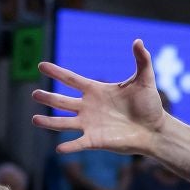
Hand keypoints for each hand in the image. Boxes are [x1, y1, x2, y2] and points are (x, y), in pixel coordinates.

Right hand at [33, 42, 165, 156]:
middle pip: (62, 102)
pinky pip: (78, 143)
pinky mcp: (95, 140)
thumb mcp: (145, 79)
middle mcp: (89, 107)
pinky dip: (69, 147)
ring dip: (49, 122)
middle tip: (34, 94)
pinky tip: (58, 149)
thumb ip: (142, 60)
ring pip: (64, 123)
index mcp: (96, 90)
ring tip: (34, 119)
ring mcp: (90, 124)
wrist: (155, 129)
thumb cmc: (150, 104)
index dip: (57, 72)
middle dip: (48, 98)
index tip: (41, 66)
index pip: (71, 80)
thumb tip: (138, 41)